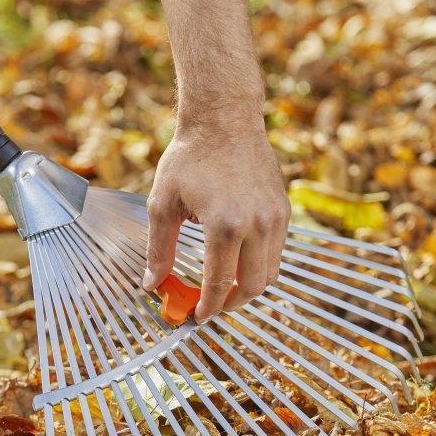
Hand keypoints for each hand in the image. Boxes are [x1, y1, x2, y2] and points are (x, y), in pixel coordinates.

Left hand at [143, 118, 289, 322]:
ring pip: (269, 274)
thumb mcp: (163, 202)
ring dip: (247, 288)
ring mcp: (275, 218)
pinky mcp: (283, 211)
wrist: (225, 119)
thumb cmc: (190, 157)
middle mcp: (256, 225)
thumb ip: (158, 248)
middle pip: (251, 288)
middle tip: (210, 306)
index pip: (219, 284)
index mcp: (224, 226)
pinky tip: (238, 261)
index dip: (207, 307)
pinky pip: (277, 252)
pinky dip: (260, 265)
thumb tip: (152, 283)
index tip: (196, 316)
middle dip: (229, 305)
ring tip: (224, 288)